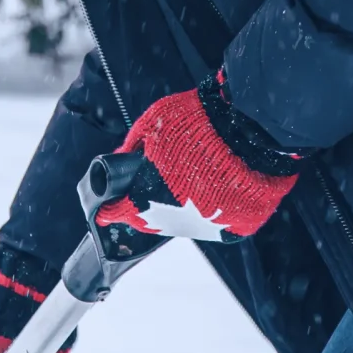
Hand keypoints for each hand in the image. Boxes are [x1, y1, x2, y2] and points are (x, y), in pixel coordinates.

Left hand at [95, 76, 303, 243]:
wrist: (247, 130)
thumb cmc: (196, 123)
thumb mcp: (152, 125)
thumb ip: (132, 147)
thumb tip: (118, 158)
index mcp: (147, 197)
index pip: (121, 213)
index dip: (112, 211)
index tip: (105, 213)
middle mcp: (174, 219)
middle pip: (152, 222)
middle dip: (145, 209)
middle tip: (147, 194)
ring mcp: (206, 227)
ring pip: (184, 225)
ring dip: (179, 211)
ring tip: (184, 187)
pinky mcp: (234, 229)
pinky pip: (216, 224)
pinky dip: (210, 212)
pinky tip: (211, 192)